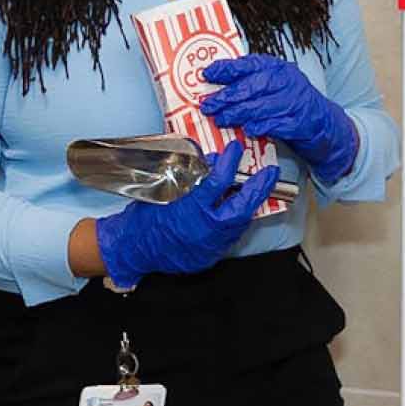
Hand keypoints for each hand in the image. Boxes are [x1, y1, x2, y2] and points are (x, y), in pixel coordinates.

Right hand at [94, 145, 278, 289]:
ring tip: (255, 191)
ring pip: (240, 223)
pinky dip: (236, 222)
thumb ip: (190, 181)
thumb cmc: (145, 221)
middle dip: (258, 188)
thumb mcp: (164, 193)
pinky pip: (230, 236)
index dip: (230, 162)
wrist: (136, 250)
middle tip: (269, 173)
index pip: (218, 182)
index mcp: (191, 210)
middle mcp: (204, 228)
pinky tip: (236, 212)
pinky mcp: (211, 255)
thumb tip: (210, 165)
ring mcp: (210, 244)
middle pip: (241, 207)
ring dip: (249, 205)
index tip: (235, 150)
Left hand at [198, 54, 358, 179]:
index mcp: (277, 68)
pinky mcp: (300, 122)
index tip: (207, 74)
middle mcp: (287, 81)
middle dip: (227, 96)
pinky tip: (247, 129)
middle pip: (252, 86)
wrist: (324, 123)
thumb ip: (249, 84)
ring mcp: (295, 101)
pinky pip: (275, 124)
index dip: (226, 68)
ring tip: (221, 120)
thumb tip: (216, 87)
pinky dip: (259, 127)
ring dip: (237, 114)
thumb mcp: (272, 87)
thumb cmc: (291, 103)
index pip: (249, 64)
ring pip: (260, 106)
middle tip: (209, 105)